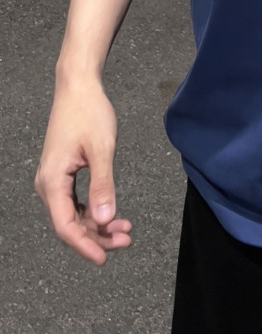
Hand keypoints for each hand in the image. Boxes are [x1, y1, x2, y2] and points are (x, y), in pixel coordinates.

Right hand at [34, 78, 131, 264]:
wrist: (78, 89)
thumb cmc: (89, 113)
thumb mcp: (101, 149)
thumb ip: (103, 185)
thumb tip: (104, 220)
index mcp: (53, 181)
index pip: (65, 226)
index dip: (85, 245)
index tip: (105, 258)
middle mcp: (49, 185)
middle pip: (70, 224)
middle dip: (97, 236)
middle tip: (127, 239)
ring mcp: (55, 180)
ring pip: (74, 214)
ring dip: (98, 225)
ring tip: (125, 229)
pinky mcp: (64, 174)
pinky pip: (76, 202)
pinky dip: (94, 210)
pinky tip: (112, 215)